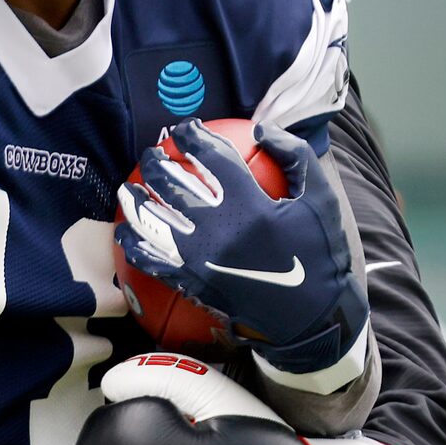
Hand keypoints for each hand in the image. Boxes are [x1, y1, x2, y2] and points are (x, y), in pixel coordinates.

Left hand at [115, 122, 365, 380]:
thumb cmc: (319, 254)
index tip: (184, 129)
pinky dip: (134, 246)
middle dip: (156, 164)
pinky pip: (152, 262)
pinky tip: (125, 234)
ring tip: (128, 189)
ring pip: (152, 222)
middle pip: (173, 186)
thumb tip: (263, 128)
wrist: (312, 315)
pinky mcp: (191, 284)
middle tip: (151, 155)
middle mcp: (218, 229)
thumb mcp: (321, 199)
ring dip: (134, 201)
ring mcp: (200, 259)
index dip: (192, 137)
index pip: (210, 157)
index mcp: (249, 205)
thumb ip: (295, 156)